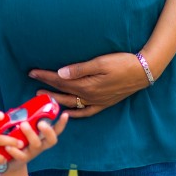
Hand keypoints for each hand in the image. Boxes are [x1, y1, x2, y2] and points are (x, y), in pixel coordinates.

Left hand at [2, 113, 67, 170]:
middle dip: (48, 130)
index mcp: (43, 137)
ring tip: (23, 125)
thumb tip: (22, 108)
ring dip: (31, 134)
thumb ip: (26, 121)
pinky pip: (21, 156)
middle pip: (51, 140)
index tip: (65, 114)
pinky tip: (8, 146)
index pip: (56, 130)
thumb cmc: (19, 141)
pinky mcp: (22, 159)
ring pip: (36, 144)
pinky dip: (15, 150)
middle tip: (41, 122)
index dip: (62, 123)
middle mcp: (41, 145)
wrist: (11, 163)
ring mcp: (32, 153)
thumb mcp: (25, 131)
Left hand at [29, 52, 149, 117]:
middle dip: (47, 86)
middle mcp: (89, 96)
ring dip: (56, 99)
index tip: (32, 72)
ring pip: (72, 102)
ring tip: (44, 96)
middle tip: (33, 82)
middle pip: (63, 91)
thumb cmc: (122, 62)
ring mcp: (97, 101)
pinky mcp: (105, 103)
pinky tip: (68, 111)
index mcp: (86, 85)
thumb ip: (79, 69)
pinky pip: (86, 111)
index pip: (60, 81)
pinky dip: (76, 112)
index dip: (45, 76)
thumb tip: (60, 73)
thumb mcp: (101, 62)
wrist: (143, 71)